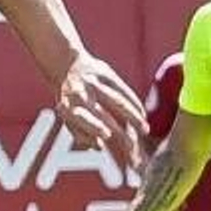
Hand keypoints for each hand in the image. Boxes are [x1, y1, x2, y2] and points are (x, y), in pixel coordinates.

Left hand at [56, 55, 146, 169]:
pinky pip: (125, 91)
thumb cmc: (67, 98)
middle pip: (104, 113)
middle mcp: (82, 93)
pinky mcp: (108, 75)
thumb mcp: (66, 114)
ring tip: (145, 130)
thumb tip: (99, 148)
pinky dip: (135, 104)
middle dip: (119, 128)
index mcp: (68, 105)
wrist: (66, 63)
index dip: (94, 127)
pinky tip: (143, 116)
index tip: (107, 138)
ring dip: (133, 117)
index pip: (82, 118)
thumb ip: (79, 132)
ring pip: (118, 101)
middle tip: (132, 146)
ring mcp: (96, 82)